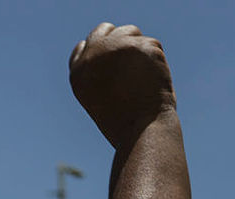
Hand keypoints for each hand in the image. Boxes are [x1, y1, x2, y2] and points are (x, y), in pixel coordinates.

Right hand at [69, 23, 175, 149]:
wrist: (141, 131)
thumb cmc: (124, 124)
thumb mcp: (99, 99)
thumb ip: (97, 74)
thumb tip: (113, 55)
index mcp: (78, 72)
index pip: (84, 45)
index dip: (101, 51)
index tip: (114, 64)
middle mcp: (93, 56)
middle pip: (105, 30)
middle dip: (119, 41)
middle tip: (133, 63)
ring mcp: (115, 48)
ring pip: (130, 32)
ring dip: (140, 49)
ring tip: (143, 79)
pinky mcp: (139, 46)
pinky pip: (152, 44)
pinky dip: (156, 60)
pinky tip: (154, 81)